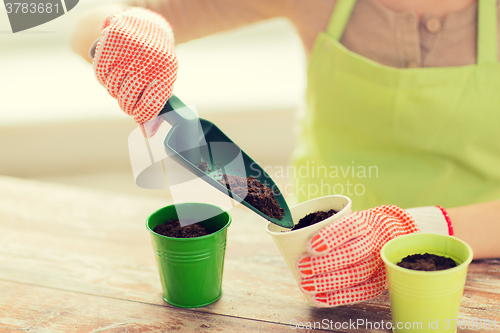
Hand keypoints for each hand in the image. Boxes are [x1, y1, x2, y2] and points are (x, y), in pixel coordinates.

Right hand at [92, 7, 176, 124]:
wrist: (150, 25)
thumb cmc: (157, 61)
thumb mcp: (163, 81)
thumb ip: (156, 108)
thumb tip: (147, 134)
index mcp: (165, 73)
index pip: (149, 106)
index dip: (141, 116)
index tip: (138, 116)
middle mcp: (148, 62)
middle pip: (127, 99)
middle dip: (126, 104)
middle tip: (128, 99)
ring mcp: (129, 51)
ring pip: (112, 87)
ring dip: (114, 90)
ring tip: (122, 82)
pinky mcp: (113, 42)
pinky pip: (100, 73)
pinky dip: (103, 78)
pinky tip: (111, 73)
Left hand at [296, 205, 418, 306]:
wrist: (389, 235)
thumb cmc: (354, 227)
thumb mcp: (343, 216)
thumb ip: (321, 224)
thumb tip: (286, 234)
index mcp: (364, 222)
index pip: (349, 227)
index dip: (330, 237)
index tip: (309, 246)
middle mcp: (374, 242)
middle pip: (351, 254)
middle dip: (323, 263)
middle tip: (300, 266)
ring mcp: (379, 263)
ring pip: (355, 275)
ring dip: (327, 282)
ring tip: (305, 284)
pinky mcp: (379, 282)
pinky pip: (360, 293)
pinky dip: (337, 297)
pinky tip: (318, 298)